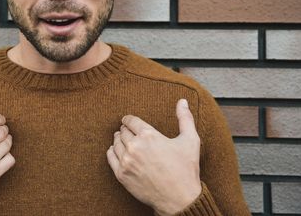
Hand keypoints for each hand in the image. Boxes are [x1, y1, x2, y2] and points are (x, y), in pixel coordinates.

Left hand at [106, 99, 201, 214]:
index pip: (131, 121)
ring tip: (122, 140)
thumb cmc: (186, 170)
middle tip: (127, 131)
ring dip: (118, 140)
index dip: (129, 120)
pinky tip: (117, 151)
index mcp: (149, 135)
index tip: (128, 121)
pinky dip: (112, 151)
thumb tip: (182, 101)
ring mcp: (126, 161)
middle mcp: (135, 146)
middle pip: (122, 131)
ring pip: (115, 143)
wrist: (179, 200)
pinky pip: (110, 157)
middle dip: (125, 130)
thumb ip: (185, 118)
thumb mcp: (190, 141)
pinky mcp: (121, 174)